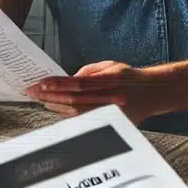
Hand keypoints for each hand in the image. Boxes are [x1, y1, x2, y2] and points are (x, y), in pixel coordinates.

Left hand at [25, 61, 162, 121]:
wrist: (154, 93)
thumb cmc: (129, 77)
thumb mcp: (110, 65)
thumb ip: (89, 70)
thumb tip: (68, 78)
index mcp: (110, 80)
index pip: (78, 83)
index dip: (57, 85)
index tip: (40, 84)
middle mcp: (110, 97)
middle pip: (74, 100)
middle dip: (51, 97)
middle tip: (33, 93)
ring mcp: (111, 112)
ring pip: (77, 114)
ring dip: (56, 108)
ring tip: (42, 101)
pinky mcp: (111, 122)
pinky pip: (85, 121)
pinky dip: (68, 117)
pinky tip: (57, 111)